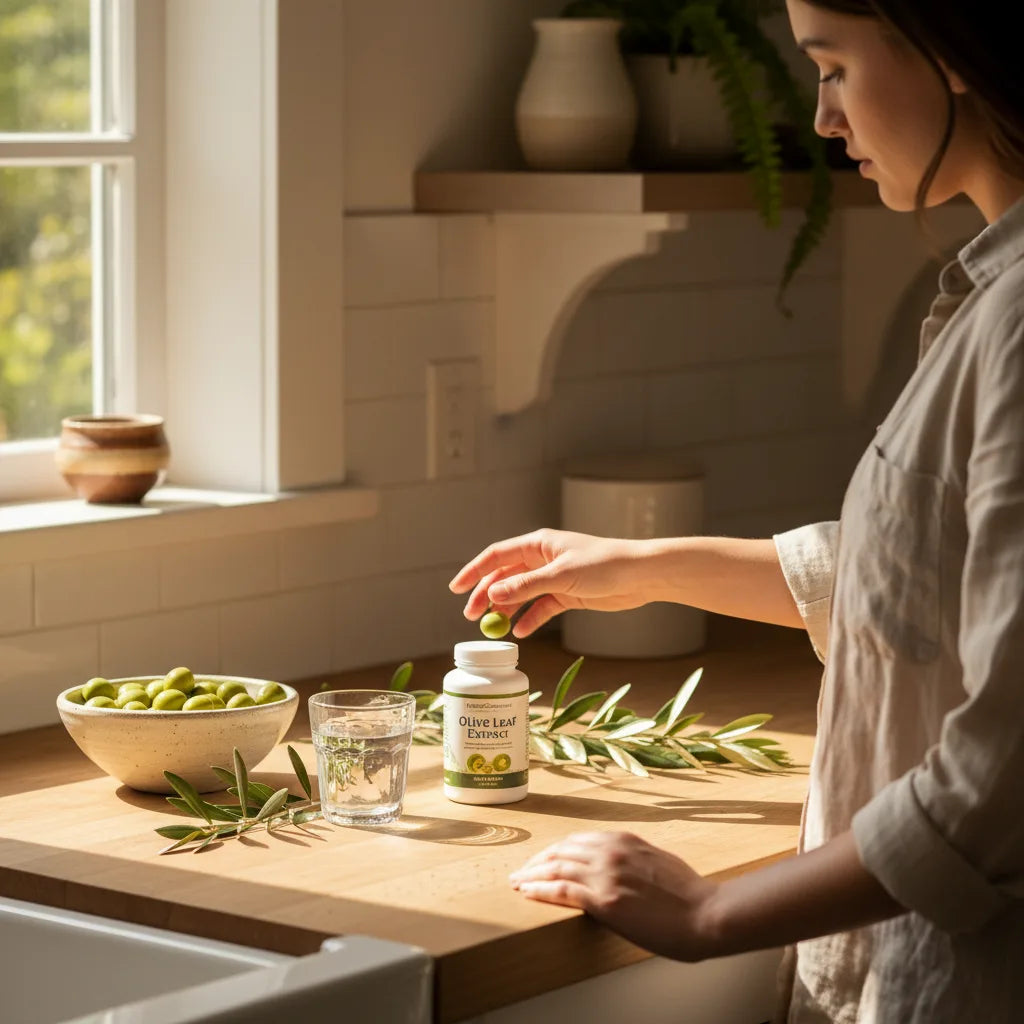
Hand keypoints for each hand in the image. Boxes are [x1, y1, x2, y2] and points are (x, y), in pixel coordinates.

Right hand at [448, 528, 652, 636]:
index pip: (497, 555)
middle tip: (470, 615)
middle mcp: (543, 558)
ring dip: (506, 609)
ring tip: (492, 627)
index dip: (474, 571)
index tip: (455, 588)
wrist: (640, 575)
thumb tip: (493, 594)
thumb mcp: (560, 576)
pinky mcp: (567, 594)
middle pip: (505, 576)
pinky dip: (530, 618)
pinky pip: (541, 607)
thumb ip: (525, 586)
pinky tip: (521, 632)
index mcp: (539, 544)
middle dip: (486, 594)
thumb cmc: (603, 565)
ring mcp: (554, 577)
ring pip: (521, 593)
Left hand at [508, 831, 718, 960]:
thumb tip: (616, 865)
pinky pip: (562, 890)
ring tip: (516, 883)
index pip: (576, 841)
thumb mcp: (656, 860)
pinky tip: (527, 893)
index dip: (554, 851)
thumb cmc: (688, 894)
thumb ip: (631, 858)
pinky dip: (540, 889)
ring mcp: (607, 874)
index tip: (541, 860)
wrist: (706, 914)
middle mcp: (611, 850)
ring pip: (556, 867)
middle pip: (560, 851)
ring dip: (531, 875)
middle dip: (536, 861)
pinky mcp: (605, 900)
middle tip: (520, 871)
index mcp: (623, 839)